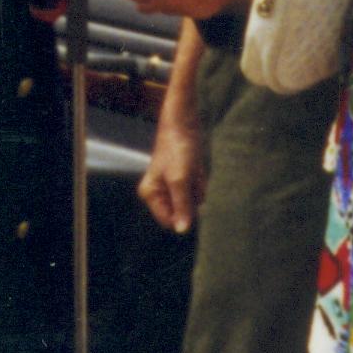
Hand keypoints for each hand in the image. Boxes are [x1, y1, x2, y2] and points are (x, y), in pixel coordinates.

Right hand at [139, 89, 203, 233]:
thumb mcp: (180, 178)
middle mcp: (159, 192)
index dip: (183, 215)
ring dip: (198, 190)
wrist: (185, 121)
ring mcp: (171, 186)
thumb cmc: (178, 147)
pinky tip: (197, 169)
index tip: (190, 198)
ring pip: (192, 201)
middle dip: (192, 199)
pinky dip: (201, 183)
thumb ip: (182, 205)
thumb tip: (183, 230)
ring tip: (194, 172)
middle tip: (190, 180)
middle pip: (182, 212)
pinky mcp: (183, 179)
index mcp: (151, 194)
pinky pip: (197, 190)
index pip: (169, 221)